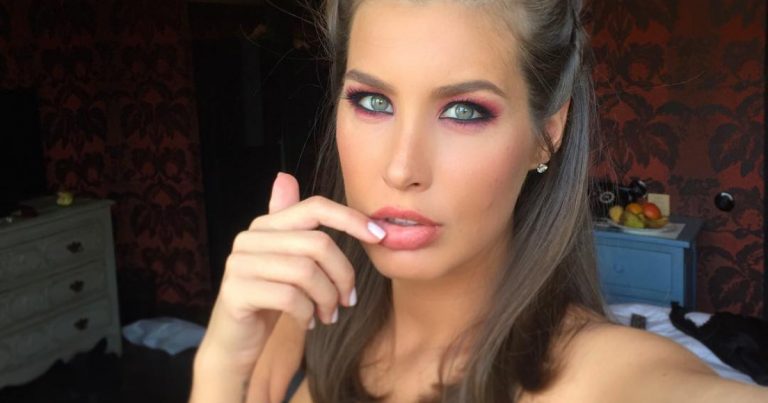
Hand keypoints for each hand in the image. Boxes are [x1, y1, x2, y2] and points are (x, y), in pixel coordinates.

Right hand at [193, 173, 385, 387]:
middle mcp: (249, 238)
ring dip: (327, 299)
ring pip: (306, 272)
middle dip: (343, 275)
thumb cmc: (268, 300)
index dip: (351, 219)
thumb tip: (285, 177)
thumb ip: (292, 226)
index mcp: (266, 225)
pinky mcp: (236, 292)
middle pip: (318, 244)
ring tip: (329, 315)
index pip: (315, 207)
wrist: (234, 341)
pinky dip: (307, 313)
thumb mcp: (285, 261)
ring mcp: (239, 264)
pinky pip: (289, 297)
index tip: (380, 237)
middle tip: (348, 301)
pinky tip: (308, 322)